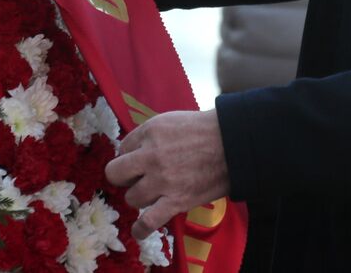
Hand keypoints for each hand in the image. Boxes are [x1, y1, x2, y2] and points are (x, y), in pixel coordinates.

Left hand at [105, 110, 230, 237]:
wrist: (234, 144)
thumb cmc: (204, 130)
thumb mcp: (170, 121)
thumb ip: (148, 135)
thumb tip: (131, 153)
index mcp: (150, 132)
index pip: (122, 148)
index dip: (131, 155)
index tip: (142, 159)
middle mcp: (151, 156)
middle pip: (116, 174)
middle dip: (125, 177)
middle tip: (140, 177)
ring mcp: (163, 180)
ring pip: (131, 198)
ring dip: (140, 197)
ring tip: (154, 193)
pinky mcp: (176, 201)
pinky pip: (148, 221)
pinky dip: (140, 229)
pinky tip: (139, 229)